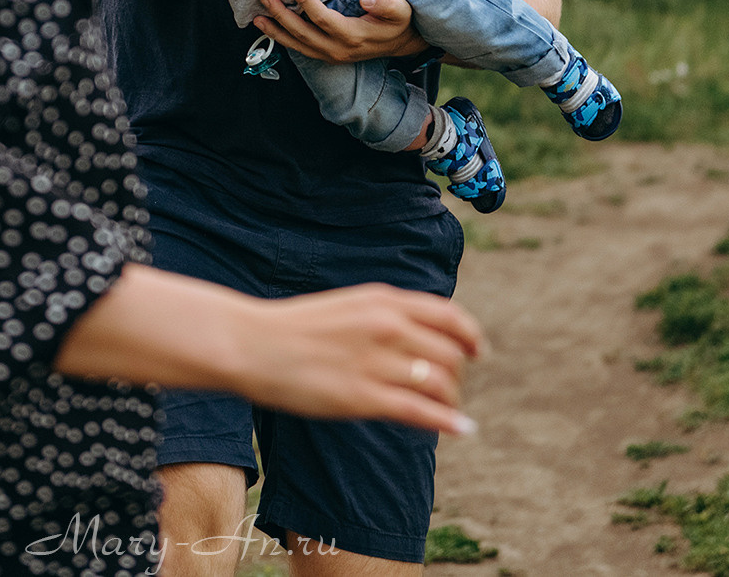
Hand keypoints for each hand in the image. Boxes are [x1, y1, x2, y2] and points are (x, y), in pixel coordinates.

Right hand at [231, 284, 483, 434]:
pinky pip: (420, 411)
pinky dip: (447, 421)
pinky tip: (460, 428)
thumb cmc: (294, 328)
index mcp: (382, 300)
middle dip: (457, 375)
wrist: (251, 343)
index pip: (448, 315)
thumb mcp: (347, 306)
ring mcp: (375, 361)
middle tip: (449, 390)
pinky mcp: (362, 397)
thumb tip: (417, 334)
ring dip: (451, 401)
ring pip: (440, 383)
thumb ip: (383, 315)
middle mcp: (386, 326)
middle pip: (450, 354)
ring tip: (446, 411)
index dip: (471, 336)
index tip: (478, 351)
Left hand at [254, 0, 424, 63]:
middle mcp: (338, 49)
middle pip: (303, 34)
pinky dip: (284, 40)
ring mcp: (331, 55)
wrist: (401, 43)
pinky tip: (271, 29)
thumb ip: (386, 4)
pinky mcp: (327, 55)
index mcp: (353, 35)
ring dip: (276, 31)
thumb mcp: (400, 10)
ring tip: (257, 17)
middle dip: (282, 16)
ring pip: (298, 45)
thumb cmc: (399, 21)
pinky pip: (301, 49)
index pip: (322, 18)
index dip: (305, 2)